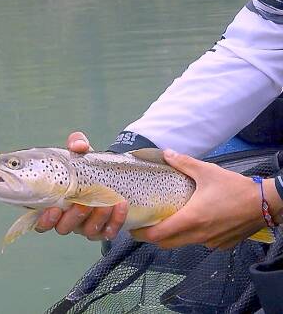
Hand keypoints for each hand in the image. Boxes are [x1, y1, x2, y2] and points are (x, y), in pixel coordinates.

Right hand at [35, 131, 127, 239]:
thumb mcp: (81, 153)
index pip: (43, 222)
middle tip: (83, 203)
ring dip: (98, 218)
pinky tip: (121, 205)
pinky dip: (116, 220)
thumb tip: (78, 146)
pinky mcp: (105, 229)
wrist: (110, 175)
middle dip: (74, 217)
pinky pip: (109, 231)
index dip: (45, 220)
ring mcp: (87, 226)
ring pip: (89, 231)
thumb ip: (77, 143)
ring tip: (108, 202)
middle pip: (65, 227)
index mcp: (55, 205)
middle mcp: (69, 219)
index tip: (54, 209)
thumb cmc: (87, 166)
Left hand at [131, 149, 282, 249]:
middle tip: (146, 225)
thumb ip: (183, 163)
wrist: (264, 203)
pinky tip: (194, 223)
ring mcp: (211, 243)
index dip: (143, 234)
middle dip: (153, 237)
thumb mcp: (206, 171)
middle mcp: (198, 235)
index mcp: (191, 219)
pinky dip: (191, 236)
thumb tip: (166, 153)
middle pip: (167, 243)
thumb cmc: (233, 187)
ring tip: (167, 221)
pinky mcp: (222, 245)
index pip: (159, 234)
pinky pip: (200, 243)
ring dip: (172, 237)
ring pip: (184, 244)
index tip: (133, 229)